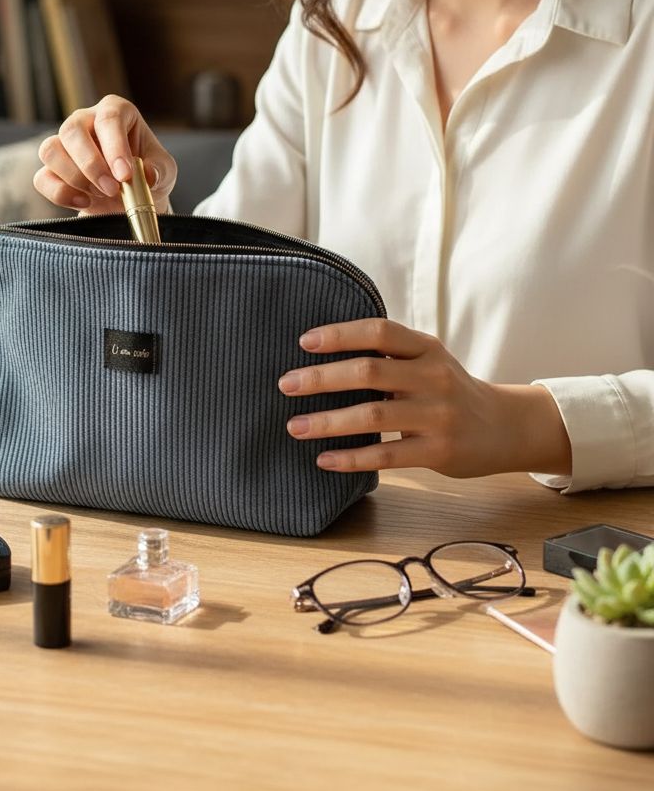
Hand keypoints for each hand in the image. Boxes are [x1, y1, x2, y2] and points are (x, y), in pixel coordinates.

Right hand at [33, 95, 176, 214]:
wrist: (131, 199)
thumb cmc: (147, 175)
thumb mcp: (164, 171)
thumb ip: (159, 170)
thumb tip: (146, 175)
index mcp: (116, 111)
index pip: (109, 118)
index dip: (115, 147)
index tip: (125, 175)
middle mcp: (86, 121)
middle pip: (72, 130)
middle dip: (91, 165)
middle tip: (112, 190)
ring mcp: (65, 144)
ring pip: (51, 150)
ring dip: (75, 178)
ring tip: (100, 194)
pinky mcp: (52, 170)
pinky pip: (42, 178)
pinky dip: (61, 194)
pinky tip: (84, 202)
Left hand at [277, 318, 571, 477]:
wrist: (506, 427)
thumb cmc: (449, 390)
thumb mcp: (428, 361)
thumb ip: (388, 354)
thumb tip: (322, 352)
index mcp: (426, 349)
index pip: (379, 331)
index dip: (340, 334)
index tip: (304, 341)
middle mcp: (433, 377)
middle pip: (369, 372)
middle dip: (322, 378)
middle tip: (285, 384)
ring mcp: (437, 416)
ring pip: (372, 416)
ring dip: (327, 422)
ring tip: (294, 426)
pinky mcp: (438, 452)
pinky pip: (386, 456)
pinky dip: (351, 458)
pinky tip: (324, 459)